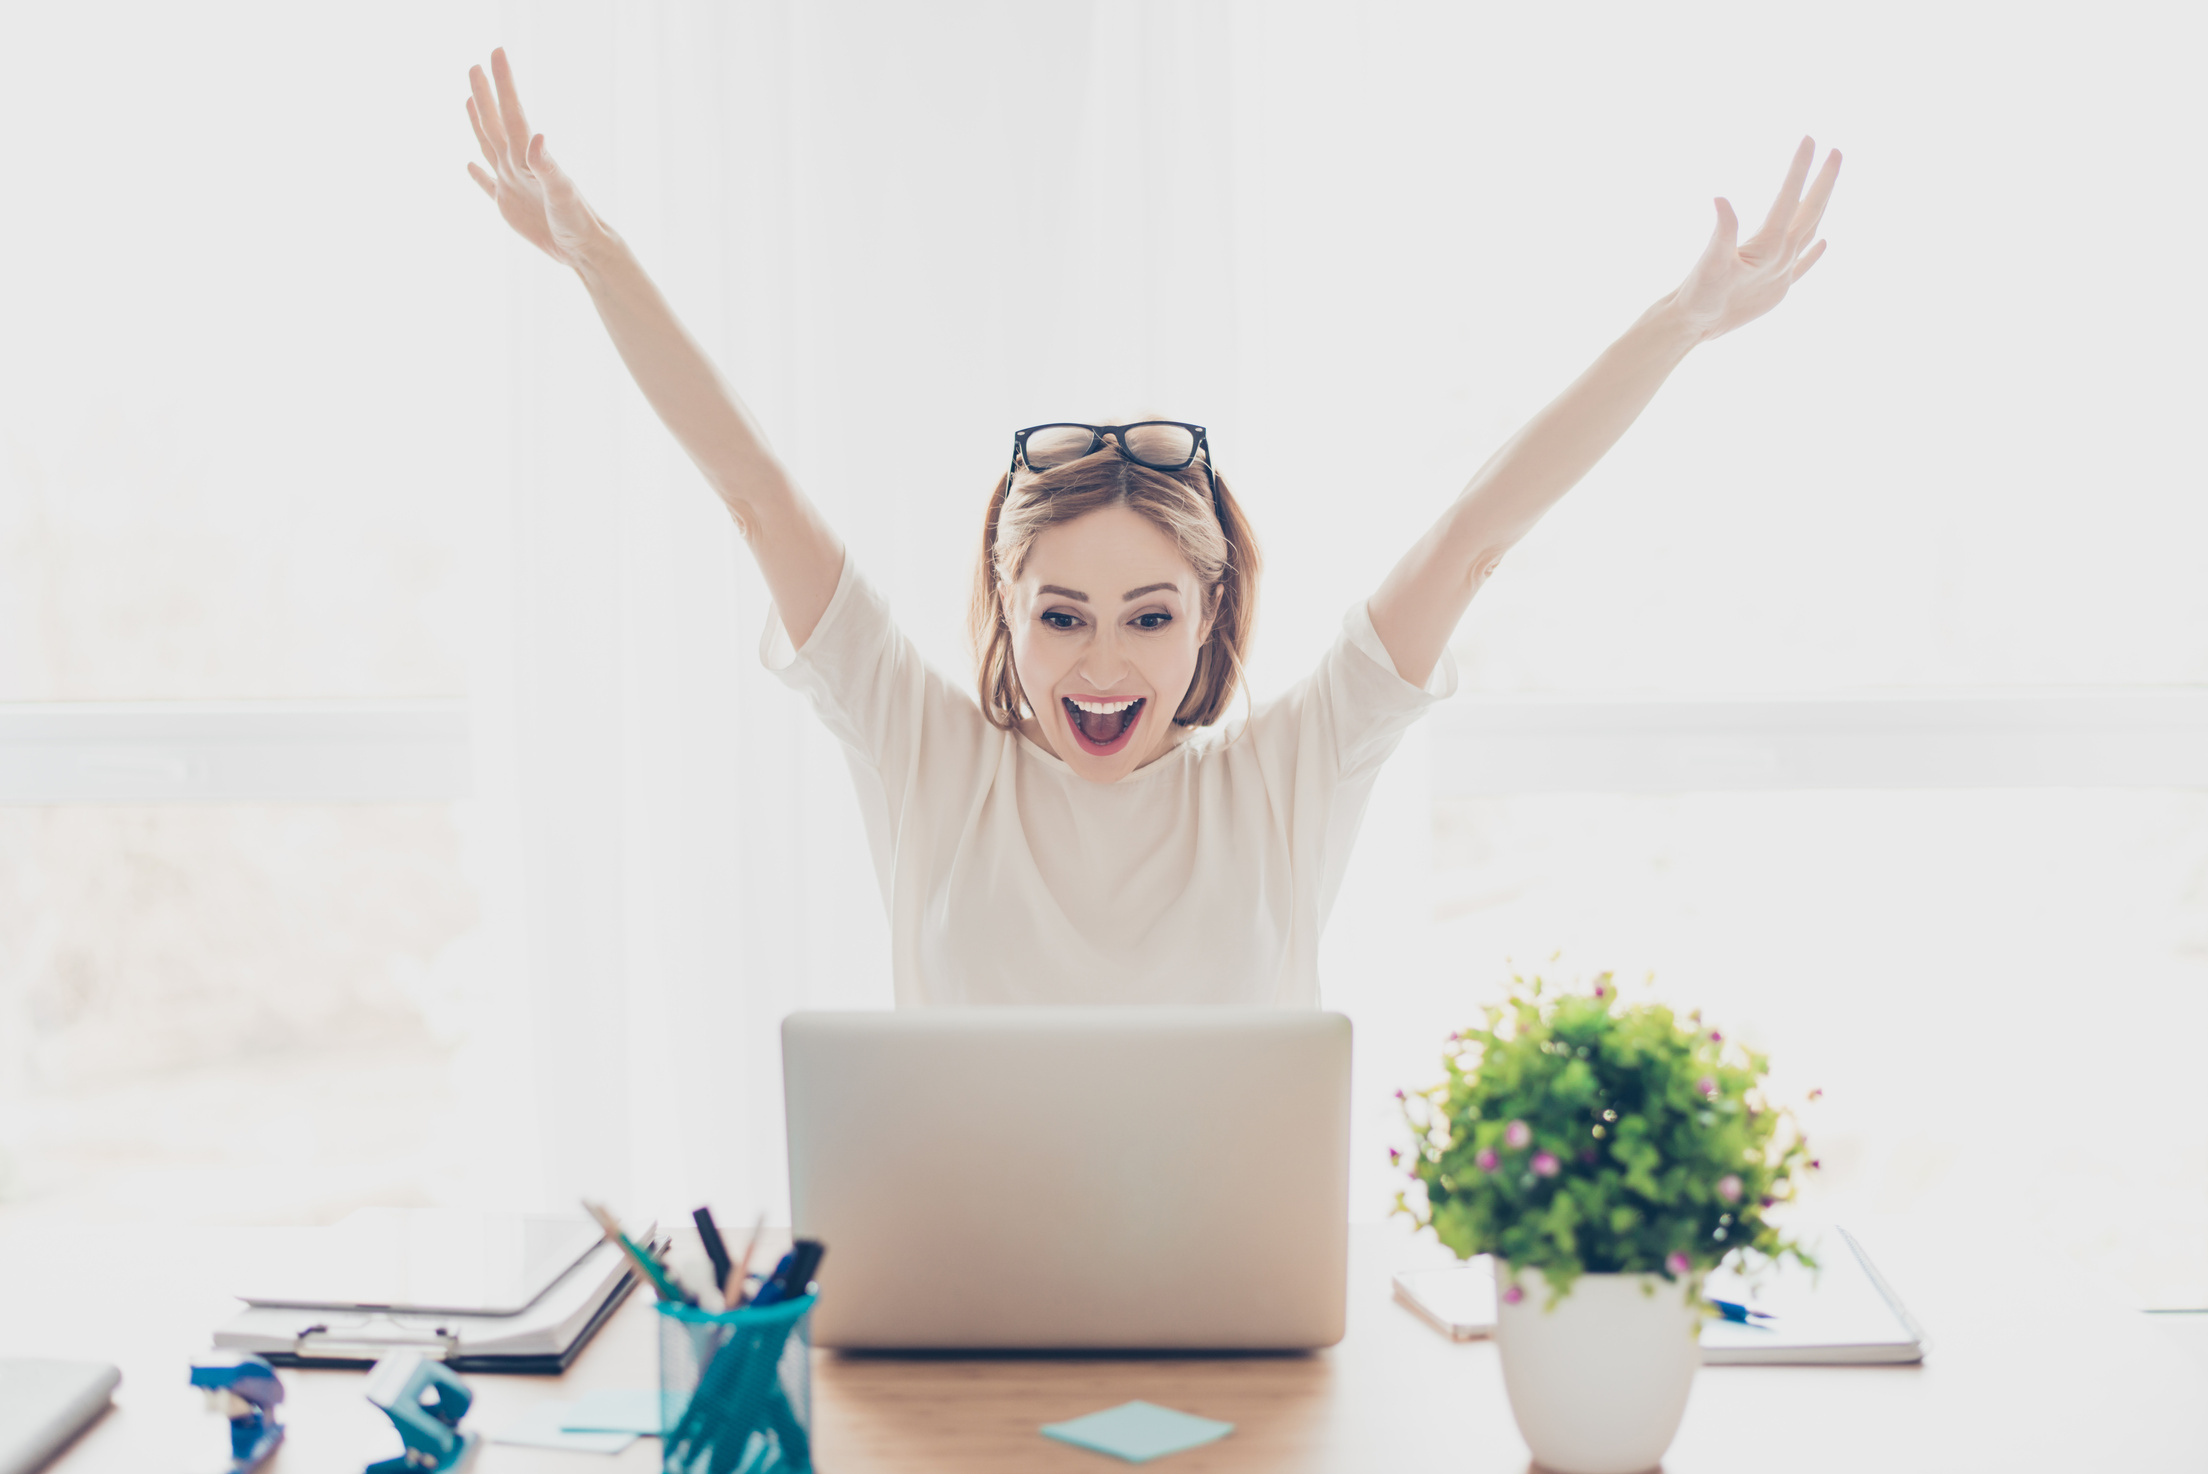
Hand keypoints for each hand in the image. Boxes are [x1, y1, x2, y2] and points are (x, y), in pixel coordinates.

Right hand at [465, 48, 604, 267]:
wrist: (582, 249)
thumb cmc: (576, 221)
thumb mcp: (562, 193)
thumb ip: (547, 166)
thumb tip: (537, 136)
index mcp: (529, 159)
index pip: (513, 114)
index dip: (504, 85)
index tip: (496, 53)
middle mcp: (518, 166)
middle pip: (497, 123)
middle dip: (487, 94)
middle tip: (476, 65)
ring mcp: (512, 184)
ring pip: (489, 146)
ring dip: (479, 122)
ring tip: (471, 99)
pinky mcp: (509, 206)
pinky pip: (487, 185)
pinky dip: (477, 175)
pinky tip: (470, 165)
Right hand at [1668, 137, 1840, 342]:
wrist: (1694, 328)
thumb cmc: (1699, 295)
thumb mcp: (1708, 261)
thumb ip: (1720, 230)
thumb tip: (1720, 199)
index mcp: (1769, 247)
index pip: (1789, 198)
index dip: (1800, 167)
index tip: (1810, 138)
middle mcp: (1783, 258)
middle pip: (1812, 212)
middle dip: (1824, 181)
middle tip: (1836, 151)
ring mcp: (1784, 274)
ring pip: (1810, 232)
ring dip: (1821, 206)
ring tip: (1829, 183)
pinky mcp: (1777, 289)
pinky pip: (1804, 264)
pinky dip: (1816, 251)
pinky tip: (1824, 241)